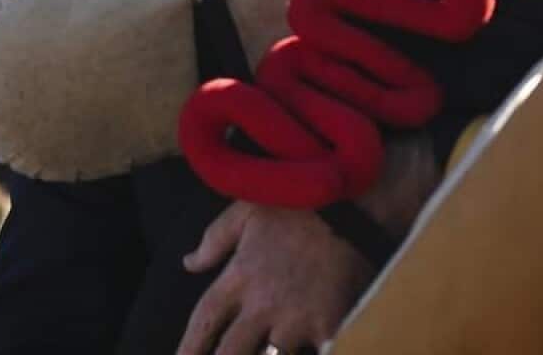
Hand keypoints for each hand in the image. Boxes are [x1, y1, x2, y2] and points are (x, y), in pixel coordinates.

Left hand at [178, 202, 373, 354]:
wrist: (353, 203)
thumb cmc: (300, 204)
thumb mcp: (248, 209)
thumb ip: (215, 238)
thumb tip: (189, 263)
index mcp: (240, 276)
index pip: (204, 322)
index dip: (188, 348)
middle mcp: (262, 303)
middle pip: (230, 352)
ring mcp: (295, 318)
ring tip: (265, 352)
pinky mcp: (328, 325)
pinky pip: (316, 353)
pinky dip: (312, 351)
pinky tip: (310, 348)